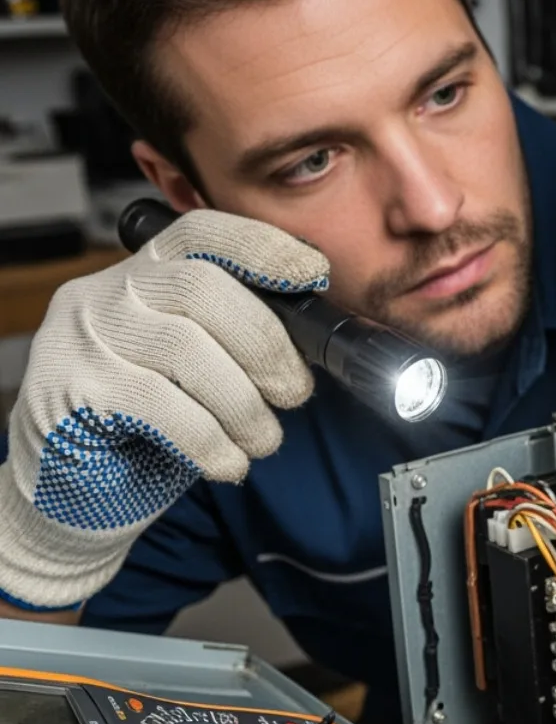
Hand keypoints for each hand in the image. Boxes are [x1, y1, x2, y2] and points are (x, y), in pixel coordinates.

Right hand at [0, 208, 328, 609]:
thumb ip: (240, 338)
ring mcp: (82, 338)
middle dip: (268, 346)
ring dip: (244, 406)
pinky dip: (211, 441)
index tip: (316, 275)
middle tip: (295, 394)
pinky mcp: (70, 390)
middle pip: (204, 289)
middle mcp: (107, 292)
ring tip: (262, 440)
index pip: (202, 232)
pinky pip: (160, 408)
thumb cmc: (153, 424)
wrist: (78, 491)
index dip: (264, 247)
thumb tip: (317, 340)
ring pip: (187, 351)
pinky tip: (228, 463)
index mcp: (146, 272)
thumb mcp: (203, 366)